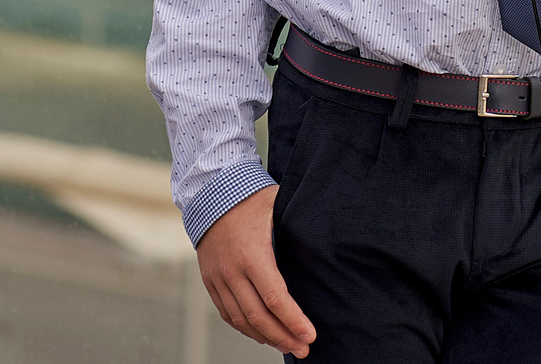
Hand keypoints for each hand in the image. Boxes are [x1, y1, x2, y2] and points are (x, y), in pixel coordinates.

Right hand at [197, 186, 315, 356]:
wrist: (210, 192)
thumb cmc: (250, 198)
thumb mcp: (277, 205)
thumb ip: (299, 221)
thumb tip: (330, 232)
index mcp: (252, 254)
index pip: (275, 298)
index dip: (293, 321)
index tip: (310, 335)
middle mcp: (232, 271)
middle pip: (259, 316)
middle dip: (283, 337)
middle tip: (303, 349)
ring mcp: (218, 278)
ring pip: (241, 320)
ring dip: (265, 337)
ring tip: (286, 346)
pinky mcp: (210, 280)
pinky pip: (227, 313)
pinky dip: (244, 328)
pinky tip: (261, 334)